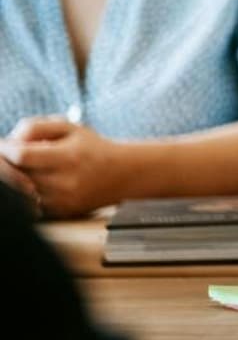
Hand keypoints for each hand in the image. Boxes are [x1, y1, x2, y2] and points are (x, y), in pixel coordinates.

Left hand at [0, 117, 127, 217]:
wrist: (124, 174)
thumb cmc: (93, 148)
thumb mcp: (71, 127)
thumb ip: (38, 127)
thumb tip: (10, 140)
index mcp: (68, 157)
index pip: (22, 155)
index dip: (5, 149)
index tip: (4, 144)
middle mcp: (65, 182)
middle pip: (17, 175)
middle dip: (7, 164)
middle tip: (9, 156)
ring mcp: (62, 200)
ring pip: (20, 190)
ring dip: (17, 178)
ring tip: (28, 167)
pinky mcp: (60, 212)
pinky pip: (30, 203)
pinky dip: (27, 192)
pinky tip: (37, 181)